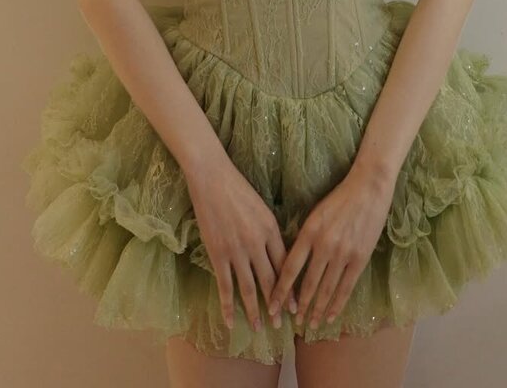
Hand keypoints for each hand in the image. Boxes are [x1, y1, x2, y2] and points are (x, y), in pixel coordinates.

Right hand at [188, 158, 298, 333]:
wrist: (212, 178)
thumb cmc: (238, 189)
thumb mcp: (262, 208)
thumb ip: (270, 232)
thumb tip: (277, 255)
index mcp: (271, 229)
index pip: (285, 265)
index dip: (289, 288)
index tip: (294, 306)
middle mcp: (257, 242)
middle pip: (270, 280)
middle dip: (276, 305)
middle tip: (281, 325)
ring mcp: (237, 250)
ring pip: (249, 287)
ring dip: (255, 310)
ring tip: (260, 328)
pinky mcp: (218, 253)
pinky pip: (225, 285)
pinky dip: (228, 306)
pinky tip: (231, 322)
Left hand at [267, 167, 394, 329]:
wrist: (368, 188)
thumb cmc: (339, 198)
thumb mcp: (315, 214)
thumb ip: (304, 238)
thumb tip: (292, 263)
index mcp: (309, 232)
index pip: (290, 267)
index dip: (280, 290)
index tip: (272, 306)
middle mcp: (324, 245)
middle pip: (308, 283)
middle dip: (298, 305)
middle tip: (291, 322)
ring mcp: (343, 253)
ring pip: (326, 289)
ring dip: (316, 309)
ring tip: (309, 324)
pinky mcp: (360, 258)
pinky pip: (346, 287)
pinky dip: (337, 304)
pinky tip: (330, 315)